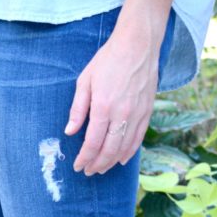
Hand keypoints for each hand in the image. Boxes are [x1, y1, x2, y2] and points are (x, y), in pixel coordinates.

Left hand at [65, 15, 162, 174]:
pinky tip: (121, 159)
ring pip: (124, 148)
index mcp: (103, 107)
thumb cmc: (108, 60)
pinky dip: (129, 152)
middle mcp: (122, 114)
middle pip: (109, 150)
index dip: (84, 158)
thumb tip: (70, 132)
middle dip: (97, 164)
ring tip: (101, 168)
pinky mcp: (147, 112)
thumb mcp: (85, 80)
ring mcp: (137, 114)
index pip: (92, 142)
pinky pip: (138, 138)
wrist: (138, 45)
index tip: (78, 166)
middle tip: (88, 171)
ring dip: (111, 162)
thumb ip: (77, 109)